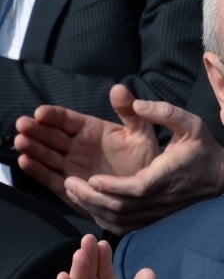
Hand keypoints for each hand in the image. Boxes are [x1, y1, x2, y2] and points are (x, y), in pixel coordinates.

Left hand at [15, 84, 223, 234]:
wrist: (222, 177)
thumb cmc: (204, 149)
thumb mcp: (191, 123)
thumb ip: (165, 111)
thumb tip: (137, 103)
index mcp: (168, 176)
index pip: (137, 188)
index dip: (113, 186)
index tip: (92, 178)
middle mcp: (163, 199)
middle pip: (123, 207)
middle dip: (93, 198)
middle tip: (69, 183)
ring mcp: (160, 213)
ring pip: (122, 220)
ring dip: (95, 209)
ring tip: (74, 193)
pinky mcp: (157, 220)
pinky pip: (127, 227)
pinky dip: (106, 220)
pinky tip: (91, 207)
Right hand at [15, 84, 159, 212]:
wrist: (148, 190)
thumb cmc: (144, 158)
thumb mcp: (140, 132)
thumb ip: (129, 112)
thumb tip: (119, 88)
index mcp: (90, 129)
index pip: (66, 119)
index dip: (52, 115)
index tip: (41, 112)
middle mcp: (76, 146)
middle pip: (51, 135)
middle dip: (36, 130)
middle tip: (23, 124)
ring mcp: (71, 165)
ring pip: (47, 155)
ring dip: (33, 148)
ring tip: (21, 142)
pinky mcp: (70, 186)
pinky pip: (51, 177)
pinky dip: (38, 171)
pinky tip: (25, 162)